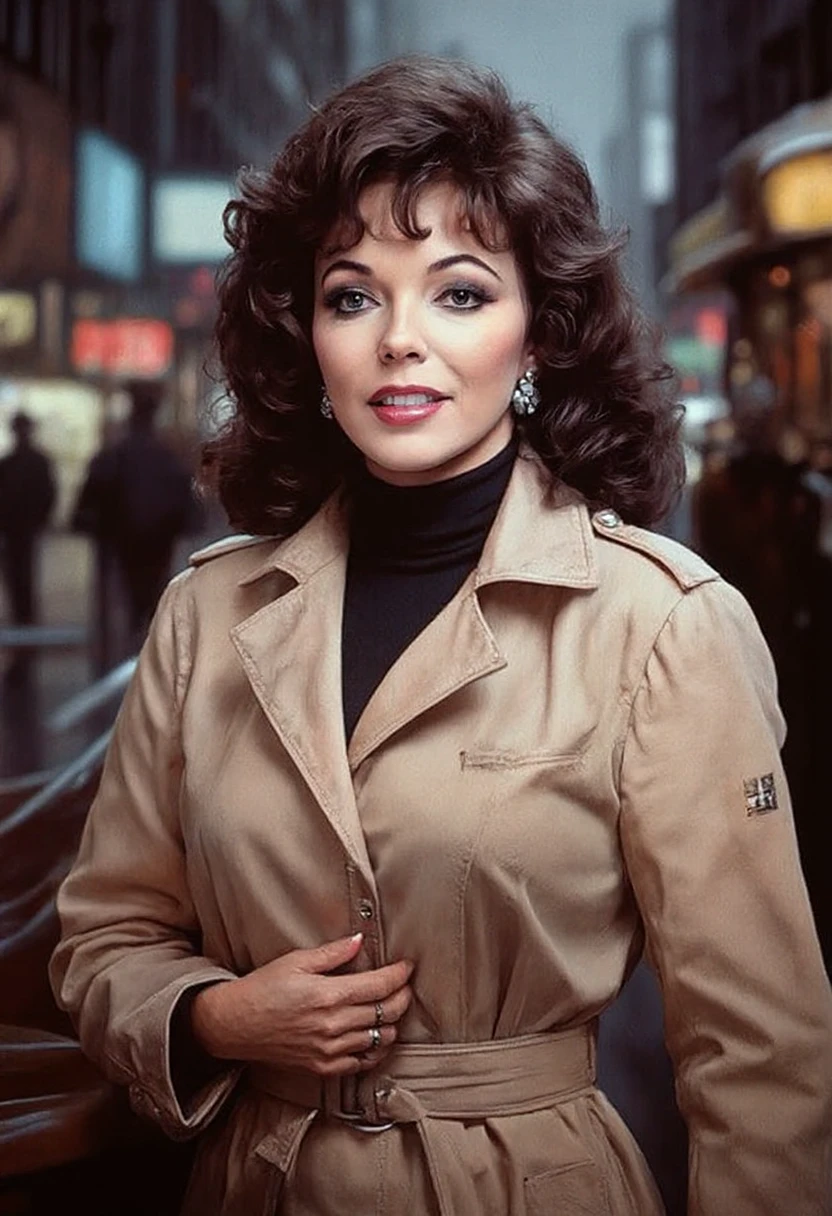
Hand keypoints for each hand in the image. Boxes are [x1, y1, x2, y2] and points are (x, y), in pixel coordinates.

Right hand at [190, 933, 413, 1076]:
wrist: (234, 1025)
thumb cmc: (262, 989)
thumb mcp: (295, 961)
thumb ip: (332, 953)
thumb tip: (359, 940)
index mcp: (328, 995)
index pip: (379, 986)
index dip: (399, 975)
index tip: (407, 966)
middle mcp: (333, 1026)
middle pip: (386, 1012)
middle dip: (403, 996)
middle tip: (405, 985)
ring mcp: (329, 1050)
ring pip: (380, 1038)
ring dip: (393, 1022)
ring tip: (392, 1007)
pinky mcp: (323, 1067)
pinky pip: (362, 1062)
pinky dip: (376, 1049)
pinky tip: (376, 1035)